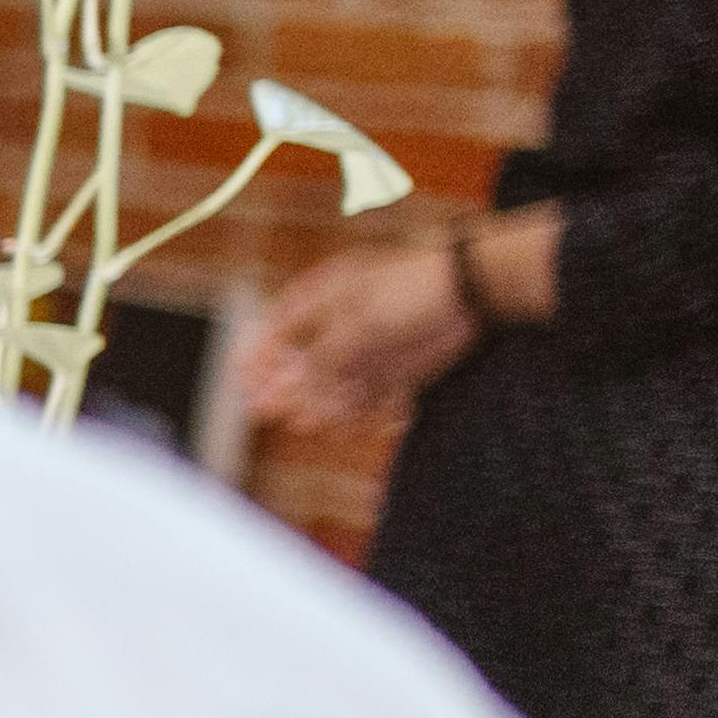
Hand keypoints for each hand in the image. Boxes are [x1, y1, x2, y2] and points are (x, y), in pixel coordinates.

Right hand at [235, 237, 477, 426]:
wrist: (471, 294)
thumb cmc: (409, 292)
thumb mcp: (355, 325)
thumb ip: (318, 361)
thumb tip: (283, 390)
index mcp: (322, 298)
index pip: (276, 331)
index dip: (258, 360)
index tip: (245, 386)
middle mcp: (340, 324)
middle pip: (303, 365)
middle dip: (290, 392)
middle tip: (273, 414)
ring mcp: (367, 348)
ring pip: (335, 387)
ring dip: (325, 408)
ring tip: (318, 425)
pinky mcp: (393, 368)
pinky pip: (369, 397)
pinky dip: (362, 414)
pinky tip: (355, 426)